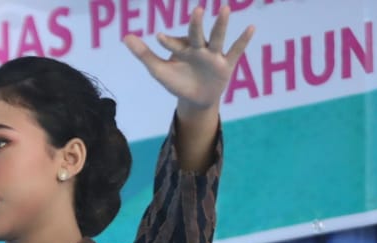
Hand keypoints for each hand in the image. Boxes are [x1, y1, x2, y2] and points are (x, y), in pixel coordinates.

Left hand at [125, 5, 254, 111]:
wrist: (195, 99)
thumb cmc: (176, 81)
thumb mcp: (159, 70)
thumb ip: (144, 54)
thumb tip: (125, 36)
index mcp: (182, 49)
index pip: (174, 44)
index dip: (167, 42)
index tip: (159, 38)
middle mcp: (198, 48)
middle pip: (197, 35)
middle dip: (196, 25)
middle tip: (196, 10)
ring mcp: (213, 55)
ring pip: (217, 38)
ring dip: (221, 25)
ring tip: (225, 8)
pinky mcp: (225, 65)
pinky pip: (235, 51)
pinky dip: (243, 41)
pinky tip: (251, 27)